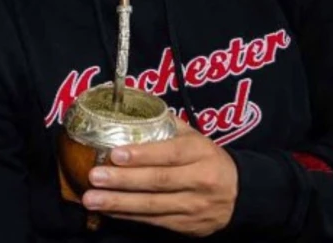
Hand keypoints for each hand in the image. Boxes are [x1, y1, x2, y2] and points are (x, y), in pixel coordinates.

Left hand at [81, 120, 237, 236]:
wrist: (240, 194)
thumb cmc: (207, 159)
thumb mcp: (195, 137)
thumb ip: (165, 124)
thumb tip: (129, 107)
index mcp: (200, 153)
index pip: (170, 154)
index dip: (142, 155)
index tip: (115, 154)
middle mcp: (199, 180)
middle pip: (158, 182)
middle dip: (122, 181)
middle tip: (94, 177)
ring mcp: (194, 205)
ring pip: (153, 206)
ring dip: (119, 203)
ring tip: (92, 199)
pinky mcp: (187, 225)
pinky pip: (154, 221)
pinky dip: (129, 216)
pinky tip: (108, 211)